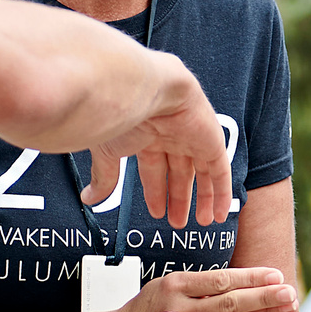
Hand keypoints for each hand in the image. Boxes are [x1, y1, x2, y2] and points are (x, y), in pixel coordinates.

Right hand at [82, 55, 232, 227]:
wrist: (146, 89)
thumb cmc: (121, 112)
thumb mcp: (109, 152)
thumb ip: (104, 177)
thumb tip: (89, 199)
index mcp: (145, 134)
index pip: (153, 168)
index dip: (155, 191)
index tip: (156, 212)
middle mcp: (170, 134)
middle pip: (179, 171)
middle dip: (178, 198)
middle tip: (177, 222)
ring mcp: (192, 136)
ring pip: (200, 171)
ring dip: (202, 198)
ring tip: (202, 222)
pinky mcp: (212, 140)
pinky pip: (220, 170)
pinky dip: (221, 192)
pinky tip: (220, 213)